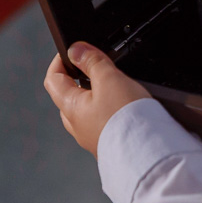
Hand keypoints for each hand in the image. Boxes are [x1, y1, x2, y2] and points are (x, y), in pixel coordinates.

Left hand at [44, 42, 149, 156]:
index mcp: (71, 107)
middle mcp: (78, 126)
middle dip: (79, 80)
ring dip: (96, 98)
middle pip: (69, 97)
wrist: (148, 152)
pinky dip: (110, 114)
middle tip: (96, 69)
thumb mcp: (109, 78)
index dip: (60, 61)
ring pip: (87, 112)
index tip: (75, 51)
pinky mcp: (110, 145)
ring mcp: (93, 138)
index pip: (53, 79)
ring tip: (115, 90)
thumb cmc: (127, 118)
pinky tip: (125, 111)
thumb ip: (92, 61)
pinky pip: (103, 125)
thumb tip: (75, 50)